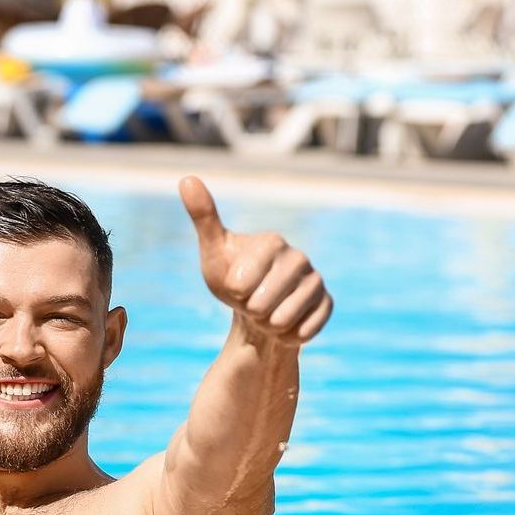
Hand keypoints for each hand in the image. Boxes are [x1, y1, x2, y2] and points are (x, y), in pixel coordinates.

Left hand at [180, 175, 331, 345]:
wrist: (256, 309)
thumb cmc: (233, 277)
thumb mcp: (214, 250)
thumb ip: (204, 217)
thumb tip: (187, 178)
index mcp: (272, 242)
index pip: (242, 283)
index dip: (234, 292)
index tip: (237, 284)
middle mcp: (299, 257)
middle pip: (262, 305)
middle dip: (250, 311)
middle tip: (253, 300)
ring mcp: (316, 281)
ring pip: (282, 320)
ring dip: (268, 325)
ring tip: (268, 311)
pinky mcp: (327, 304)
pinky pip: (304, 331)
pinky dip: (287, 336)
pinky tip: (286, 322)